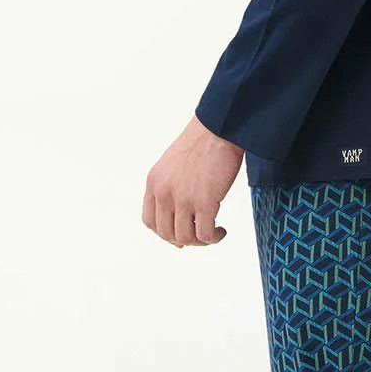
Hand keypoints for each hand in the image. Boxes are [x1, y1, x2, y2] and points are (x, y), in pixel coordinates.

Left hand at [142, 114, 243, 247]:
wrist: (218, 130)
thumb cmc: (201, 143)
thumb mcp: (171, 165)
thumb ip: (169, 186)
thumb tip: (179, 210)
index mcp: (154, 183)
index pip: (150, 221)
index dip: (164, 233)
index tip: (179, 234)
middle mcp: (164, 193)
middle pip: (166, 234)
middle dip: (184, 240)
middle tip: (199, 237)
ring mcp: (182, 199)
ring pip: (185, 238)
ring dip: (200, 241)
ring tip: (213, 233)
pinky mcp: (204, 202)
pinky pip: (204, 234)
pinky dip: (213, 238)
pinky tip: (221, 231)